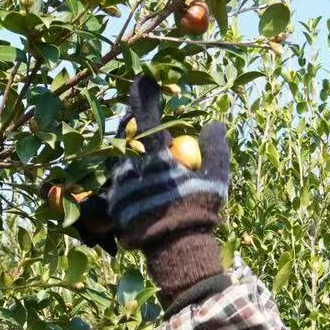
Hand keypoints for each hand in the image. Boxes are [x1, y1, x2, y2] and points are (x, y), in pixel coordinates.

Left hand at [73, 75, 229, 255]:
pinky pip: (117, 178)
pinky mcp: (114, 203)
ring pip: (119, 154)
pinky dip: (126, 170)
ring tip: (138, 138)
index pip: (145, 115)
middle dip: (132, 116)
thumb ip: (216, 150)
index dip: (144, 93)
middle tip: (139, 107)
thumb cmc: (198, 213)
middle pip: (125, 131)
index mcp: (154, 157)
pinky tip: (135, 171)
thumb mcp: (215, 181)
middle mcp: (130, 167)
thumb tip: (215, 124)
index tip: (145, 78)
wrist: (174, 250)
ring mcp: (119, 186)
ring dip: (128, 143)